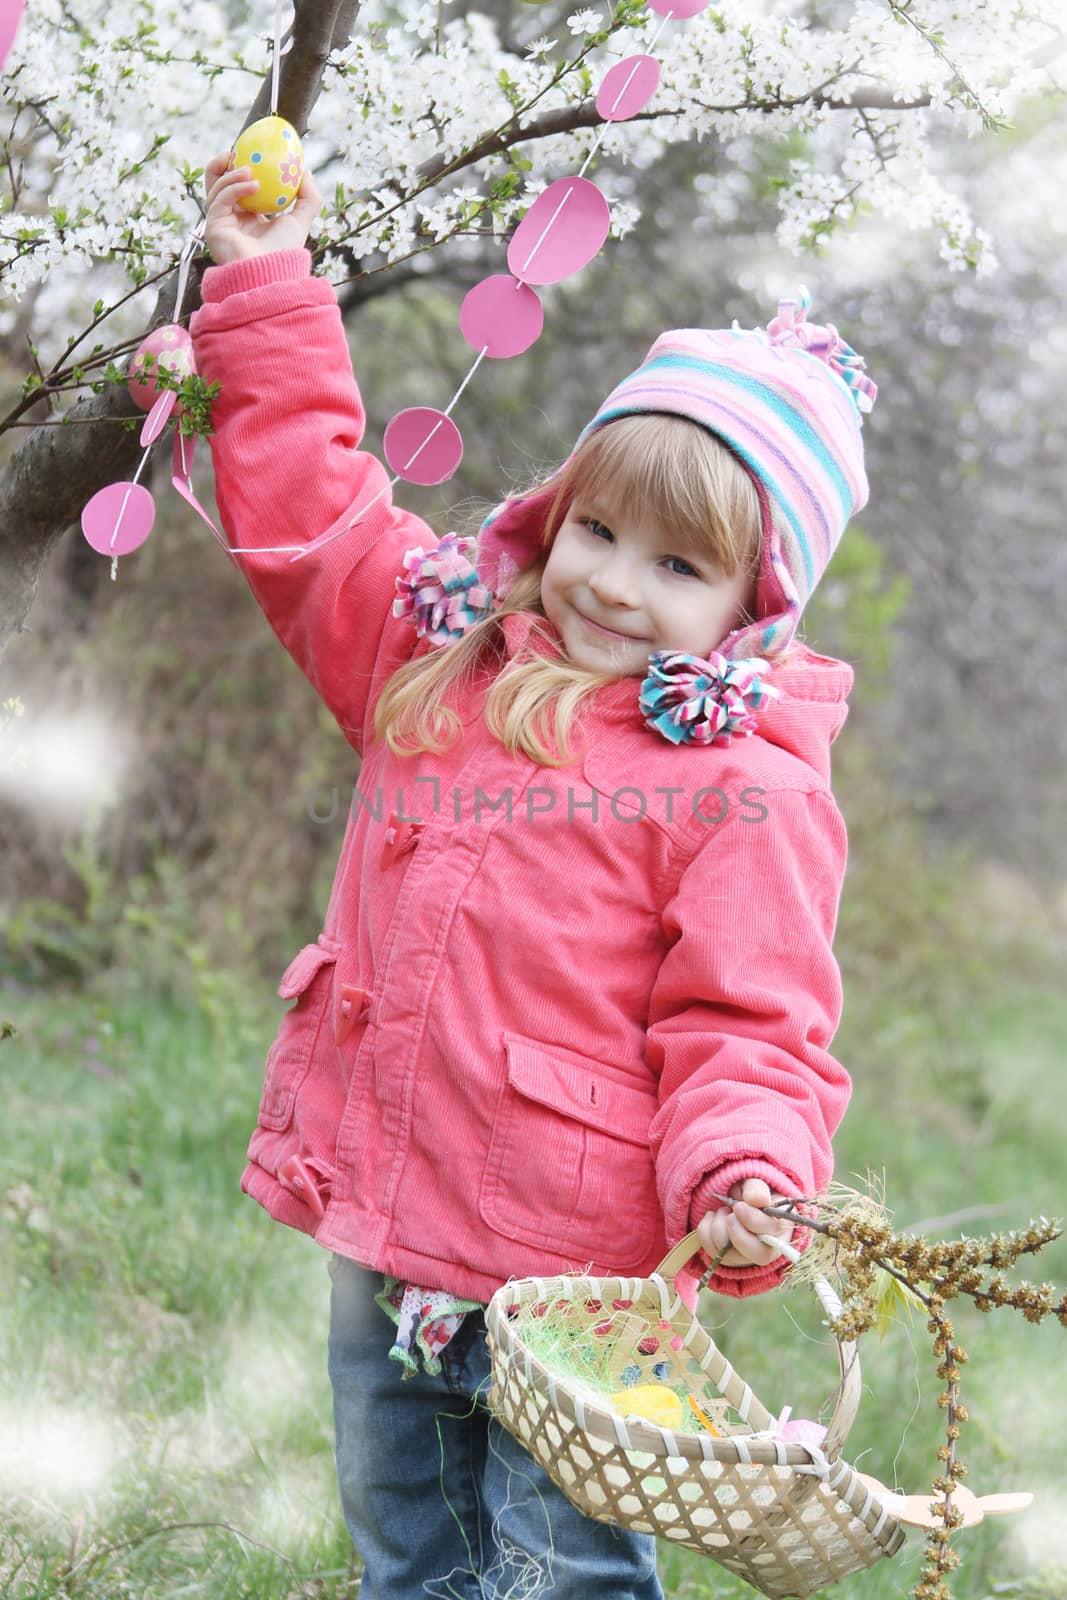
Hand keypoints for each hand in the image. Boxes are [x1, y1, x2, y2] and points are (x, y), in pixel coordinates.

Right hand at [203, 150, 323, 264]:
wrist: (272, 274)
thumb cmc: (286, 252)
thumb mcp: (301, 220)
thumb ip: (308, 197)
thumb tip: (306, 172)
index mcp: (248, 217)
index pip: (239, 186)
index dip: (242, 167)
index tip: (254, 152)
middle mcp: (232, 219)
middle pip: (217, 183)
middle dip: (223, 164)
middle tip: (238, 151)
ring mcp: (220, 223)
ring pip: (215, 187)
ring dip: (230, 174)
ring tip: (249, 169)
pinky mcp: (213, 227)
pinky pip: (219, 199)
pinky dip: (235, 187)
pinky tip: (252, 184)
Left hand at [696, 1179, 793, 1268]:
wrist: (737, 1200)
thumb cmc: (751, 1191)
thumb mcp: (755, 1183)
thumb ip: (757, 1188)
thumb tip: (757, 1199)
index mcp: (782, 1226)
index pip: (773, 1233)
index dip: (752, 1220)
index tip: (738, 1206)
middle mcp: (770, 1247)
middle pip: (759, 1254)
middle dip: (737, 1233)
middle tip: (728, 1214)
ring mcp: (748, 1258)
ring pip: (731, 1254)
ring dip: (719, 1227)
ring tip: (723, 1211)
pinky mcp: (728, 1260)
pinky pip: (711, 1250)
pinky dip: (706, 1230)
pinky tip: (713, 1218)